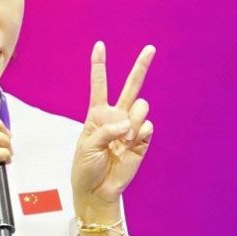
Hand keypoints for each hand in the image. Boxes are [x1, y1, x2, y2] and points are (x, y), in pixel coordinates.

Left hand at [72, 41, 154, 216]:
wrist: (97, 191)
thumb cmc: (85, 167)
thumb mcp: (87, 146)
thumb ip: (106, 130)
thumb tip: (129, 125)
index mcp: (97, 114)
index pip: (99, 85)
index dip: (99, 65)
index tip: (100, 45)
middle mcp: (116, 117)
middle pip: (131, 86)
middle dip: (141, 67)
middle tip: (150, 48)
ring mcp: (130, 128)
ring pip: (141, 107)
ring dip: (133, 120)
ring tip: (124, 139)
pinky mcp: (142, 141)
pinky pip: (147, 127)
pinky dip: (139, 135)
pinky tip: (131, 145)